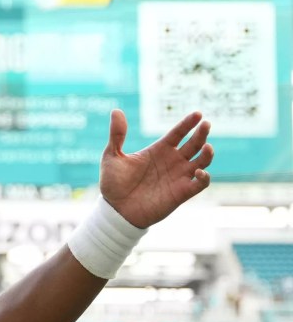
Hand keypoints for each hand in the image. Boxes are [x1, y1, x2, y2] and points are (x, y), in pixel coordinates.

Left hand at [99, 110, 211, 228]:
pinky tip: (198, 171)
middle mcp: (172, 161)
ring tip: (207, 146)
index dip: (188, 123)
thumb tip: (116, 110)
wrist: (115, 211)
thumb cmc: (113, 184)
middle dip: (202, 133)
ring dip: (208, 153)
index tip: (197, 114)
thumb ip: (117, 135)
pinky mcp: (182, 192)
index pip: (179, 133)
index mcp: (159, 150)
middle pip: (194, 143)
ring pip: (203, 160)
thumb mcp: (112, 156)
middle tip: (205, 124)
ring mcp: (179, 176)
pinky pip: (201, 183)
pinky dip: (205, 176)